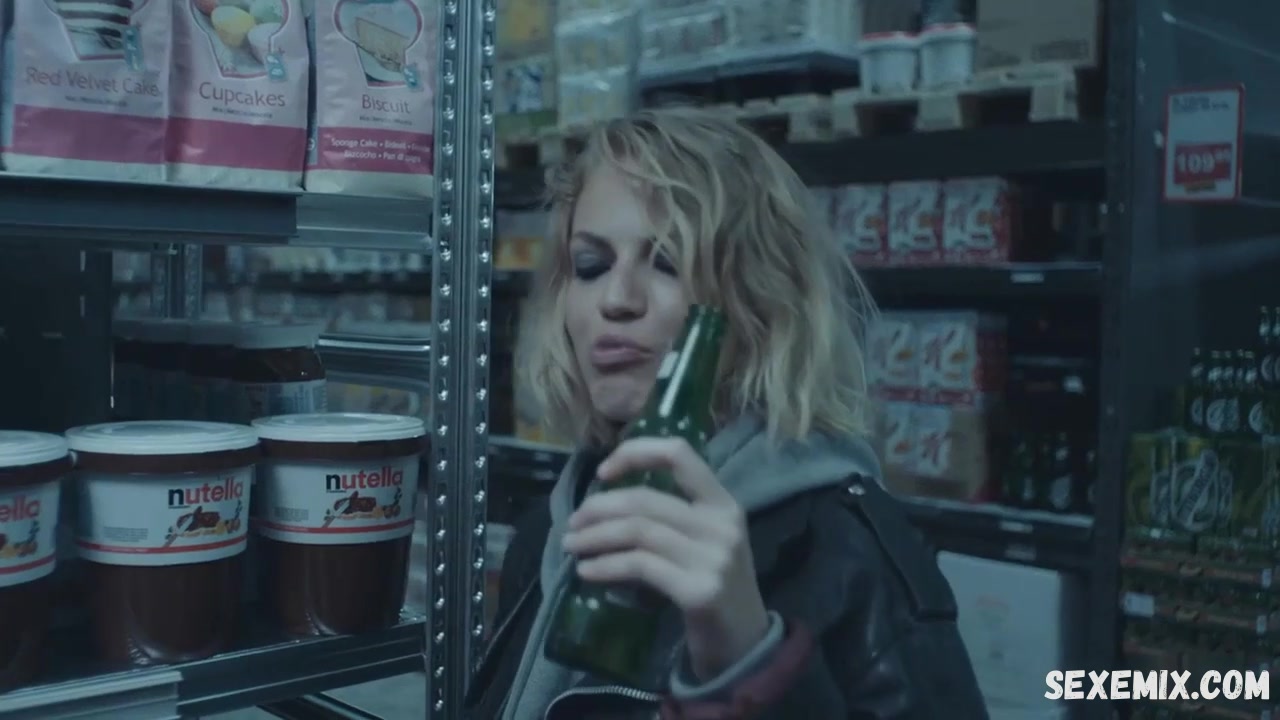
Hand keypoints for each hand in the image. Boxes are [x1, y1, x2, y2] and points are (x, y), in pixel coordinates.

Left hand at [562, 437, 769, 680]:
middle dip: (598, 508)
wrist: (746, 642)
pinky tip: (586, 571)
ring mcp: (713, 558)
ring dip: (594, 537)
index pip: (678, 453)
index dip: (634, 454)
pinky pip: (639, 566)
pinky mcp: (698, 591)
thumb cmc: (716, 586)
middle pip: (645, 499)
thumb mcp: (705, 541)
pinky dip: (604, 566)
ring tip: (571, 546)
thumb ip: (672, 516)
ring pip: (637, 531)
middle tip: (572, 524)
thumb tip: (604, 502)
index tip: (602, 474)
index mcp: (723, 503)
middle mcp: (722, 524)